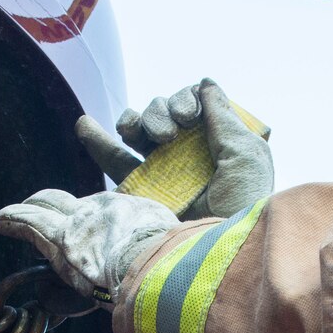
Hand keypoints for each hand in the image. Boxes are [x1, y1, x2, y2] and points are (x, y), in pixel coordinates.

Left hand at [0, 189, 178, 304]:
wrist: (168, 267)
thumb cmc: (176, 269)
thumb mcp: (169, 253)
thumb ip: (152, 263)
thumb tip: (146, 284)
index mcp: (127, 214)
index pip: (99, 209)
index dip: (84, 212)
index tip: (79, 216)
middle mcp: (101, 212)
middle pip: (67, 202)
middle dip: (49, 203)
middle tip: (38, 207)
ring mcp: (79, 224)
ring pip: (44, 209)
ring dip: (26, 211)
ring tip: (7, 215)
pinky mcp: (60, 240)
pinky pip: (29, 223)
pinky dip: (11, 219)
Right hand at [76, 78, 273, 219]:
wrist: (216, 250)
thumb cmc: (242, 204)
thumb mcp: (246, 155)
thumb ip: (225, 117)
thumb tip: (204, 83)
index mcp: (218, 144)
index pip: (194, 104)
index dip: (188, 100)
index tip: (190, 115)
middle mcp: (188, 154)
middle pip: (164, 111)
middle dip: (165, 109)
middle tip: (172, 133)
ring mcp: (161, 171)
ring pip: (140, 127)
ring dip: (140, 119)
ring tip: (153, 137)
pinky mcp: (137, 188)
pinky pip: (113, 158)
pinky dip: (98, 138)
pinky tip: (86, 124)